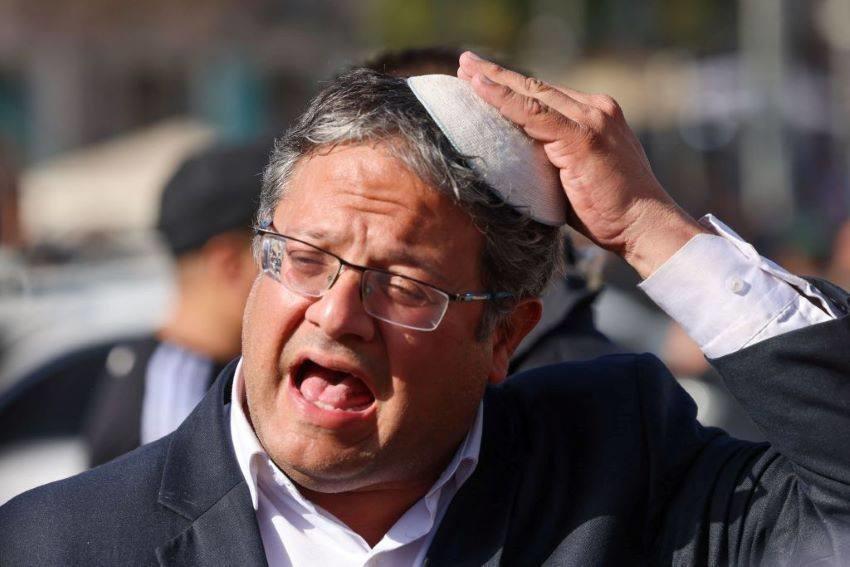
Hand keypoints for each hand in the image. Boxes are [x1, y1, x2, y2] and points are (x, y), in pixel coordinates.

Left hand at [457, 51, 708, 278]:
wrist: (643, 224)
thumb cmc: (609, 211)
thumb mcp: (575, 176)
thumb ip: (552, 158)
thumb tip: (517, 160)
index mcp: (595, 115)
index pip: (545, 96)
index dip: (512, 87)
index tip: (483, 80)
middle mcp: (595, 108)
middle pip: (536, 87)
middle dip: (497, 75)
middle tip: (466, 63)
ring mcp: (590, 118)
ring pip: (531, 93)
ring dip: (493, 80)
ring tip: (465, 69)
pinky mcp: (581, 135)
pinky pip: (531, 112)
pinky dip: (502, 98)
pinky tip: (479, 88)